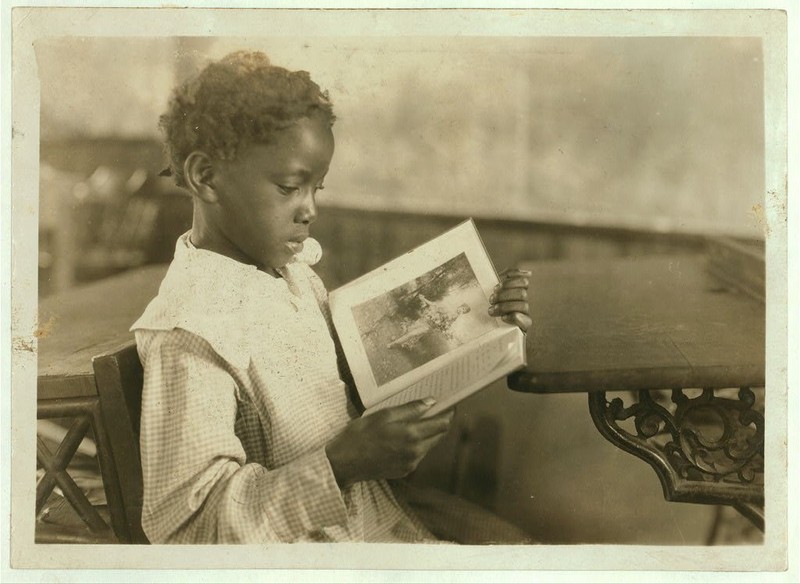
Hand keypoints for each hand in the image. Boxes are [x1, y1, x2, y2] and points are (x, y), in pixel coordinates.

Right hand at [325, 399, 454, 488]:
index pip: (442, 424)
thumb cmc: (360, 435)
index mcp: (412, 435)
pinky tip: (403, 438)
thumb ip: (410, 409)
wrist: (343, 462)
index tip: (450, 405)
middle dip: (439, 423)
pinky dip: (417, 445)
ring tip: (416, 423)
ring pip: (428, 446)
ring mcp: (410, 463)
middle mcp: (416, 452)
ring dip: (427, 434)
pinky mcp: (404, 471)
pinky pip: (418, 455)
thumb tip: (431, 402)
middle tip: (434, 411)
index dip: (449, 413)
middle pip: (439, 436)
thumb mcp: (384, 415)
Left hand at [489, 268, 532, 332]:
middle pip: (523, 293)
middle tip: (491, 300)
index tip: (495, 288)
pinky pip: (527, 321)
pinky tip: (503, 318)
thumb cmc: (489, 306)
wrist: (484, 329)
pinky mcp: (523, 327)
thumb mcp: (494, 289)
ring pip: (524, 305)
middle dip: (505, 295)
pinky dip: (514, 317)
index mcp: (517, 290)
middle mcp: (523, 301)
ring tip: (492, 310)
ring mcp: (524, 314)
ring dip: (506, 306)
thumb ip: (506, 277)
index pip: (523, 281)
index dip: (510, 282)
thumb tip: (528, 273)